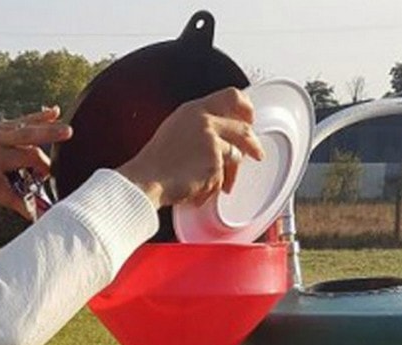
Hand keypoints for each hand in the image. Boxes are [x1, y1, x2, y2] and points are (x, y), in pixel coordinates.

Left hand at [0, 107, 71, 217]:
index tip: (48, 176)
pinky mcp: (2, 126)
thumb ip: (23, 205)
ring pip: (27, 125)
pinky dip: (39, 116)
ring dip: (47, 124)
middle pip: (28, 135)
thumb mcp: (0, 195)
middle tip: (68, 133)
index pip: (28, 157)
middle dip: (49, 133)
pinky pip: (23, 120)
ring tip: (66, 126)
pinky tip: (55, 111)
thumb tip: (42, 218)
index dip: (43, 166)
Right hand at [117, 88, 264, 208]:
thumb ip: (197, 127)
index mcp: (193, 109)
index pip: (232, 96)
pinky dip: (215, 186)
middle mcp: (204, 120)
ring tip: (224, 186)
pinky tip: (200, 192)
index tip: (250, 119)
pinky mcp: (214, 162)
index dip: (246, 108)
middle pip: (243, 128)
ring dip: (231, 173)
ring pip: (236, 155)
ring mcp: (211, 140)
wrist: (145, 180)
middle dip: (253, 144)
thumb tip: (219, 136)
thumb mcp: (175, 130)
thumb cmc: (154, 162)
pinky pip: (224, 176)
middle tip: (256, 153)